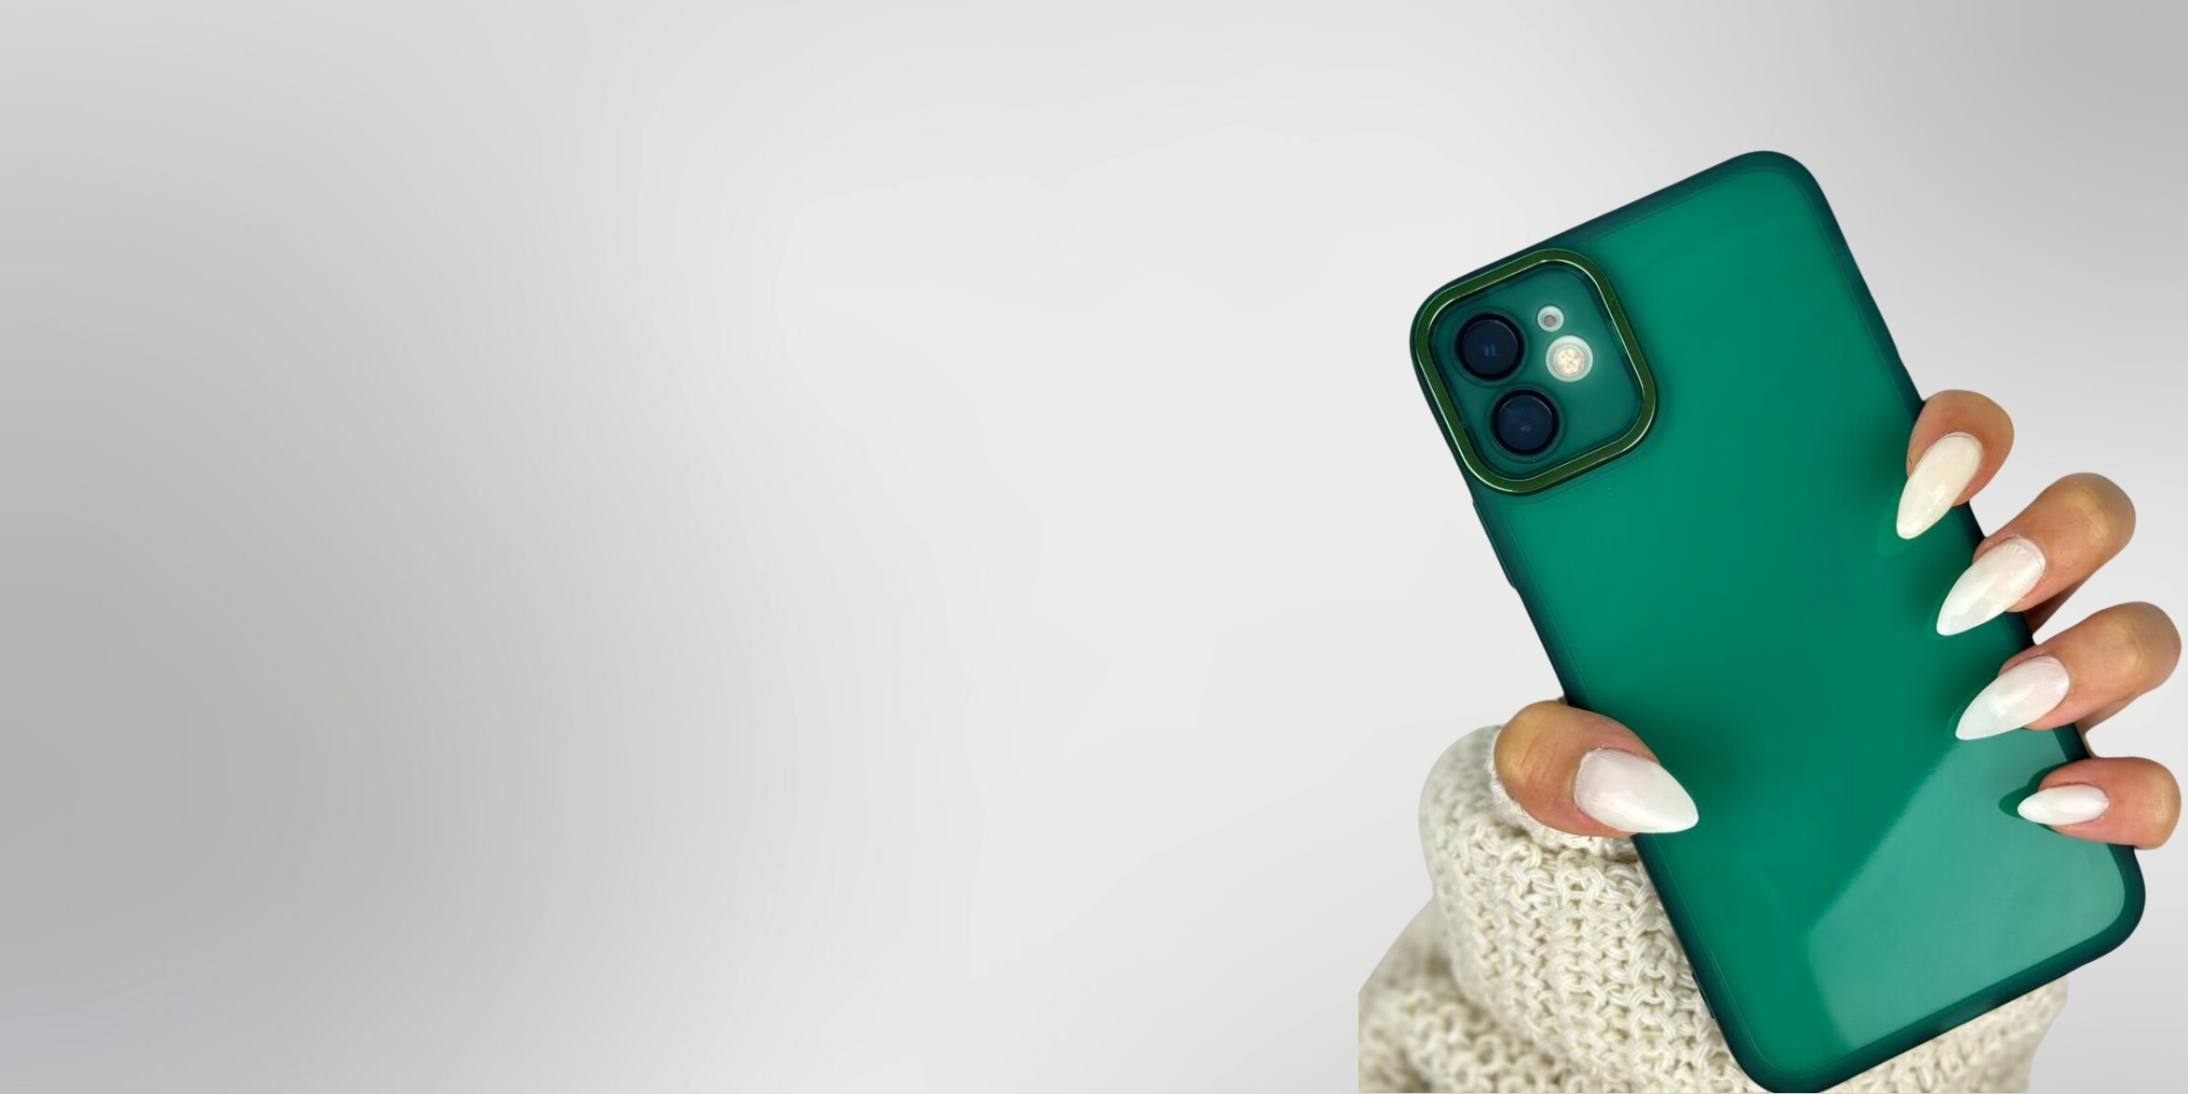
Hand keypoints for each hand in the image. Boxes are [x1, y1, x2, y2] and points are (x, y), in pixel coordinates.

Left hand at [1494, 390, 2180, 846]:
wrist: (1680, 941)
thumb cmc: (1654, 805)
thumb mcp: (1560, 774)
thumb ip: (1553, 757)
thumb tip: (1624, 774)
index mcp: (1839, 569)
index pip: (1934, 451)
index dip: (1953, 430)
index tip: (1912, 463)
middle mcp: (1948, 621)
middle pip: (2062, 523)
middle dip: (2041, 534)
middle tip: (1956, 589)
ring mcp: (2005, 711)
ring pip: (2119, 636)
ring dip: (2087, 652)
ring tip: (1989, 700)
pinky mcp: (2040, 813)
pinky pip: (2130, 789)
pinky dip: (2119, 791)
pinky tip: (2049, 803)